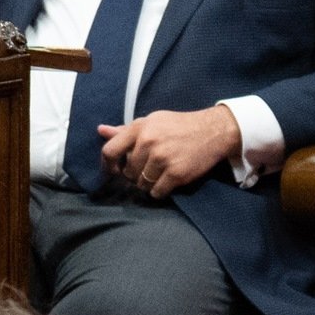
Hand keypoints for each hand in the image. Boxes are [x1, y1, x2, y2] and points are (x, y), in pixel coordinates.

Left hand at [97, 104, 239, 201]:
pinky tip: (168, 181)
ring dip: (148, 183)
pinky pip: (156, 192)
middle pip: (128, 172)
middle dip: (135, 174)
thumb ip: (125, 130)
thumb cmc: (179, 126)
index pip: (110, 150)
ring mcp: (162, 158)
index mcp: (139, 127)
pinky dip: (160, 191)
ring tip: (160, 173)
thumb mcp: (152, 122)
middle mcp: (148, 142)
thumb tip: (101, 130)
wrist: (213, 131)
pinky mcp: (176, 173)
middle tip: (148, 168)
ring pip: (142, 183)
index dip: (108, 165)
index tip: (113, 171)